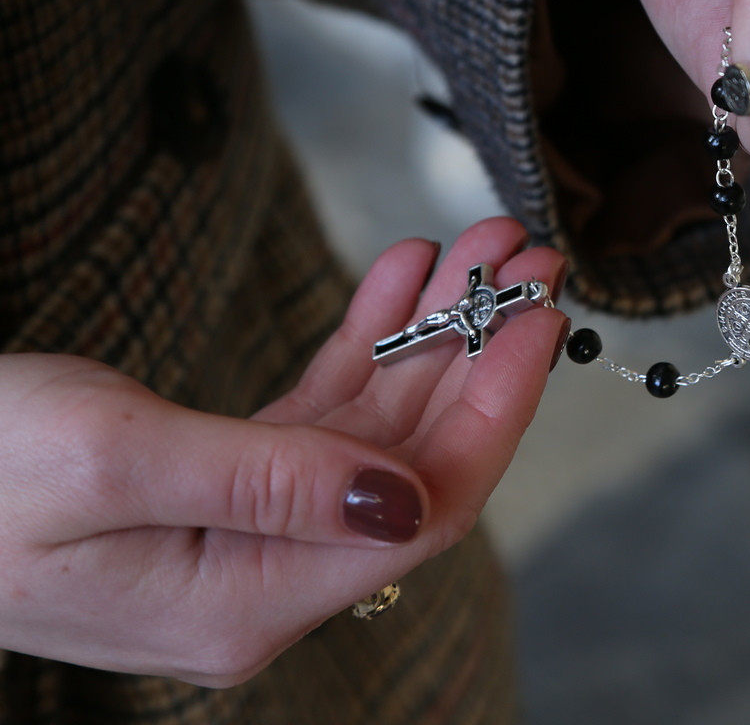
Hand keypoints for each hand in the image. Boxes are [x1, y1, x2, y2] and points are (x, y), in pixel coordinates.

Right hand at [0, 217, 566, 685]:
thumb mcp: (115, 464)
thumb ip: (273, 486)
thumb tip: (407, 502)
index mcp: (251, 597)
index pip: (421, 506)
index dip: (495, 408)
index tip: (538, 316)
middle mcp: (267, 573)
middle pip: (416, 458)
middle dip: (481, 352)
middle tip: (527, 259)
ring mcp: (251, 527)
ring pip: (377, 422)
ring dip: (430, 330)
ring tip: (478, 247)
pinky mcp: (227, 479)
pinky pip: (325, 405)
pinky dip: (365, 336)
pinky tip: (400, 276)